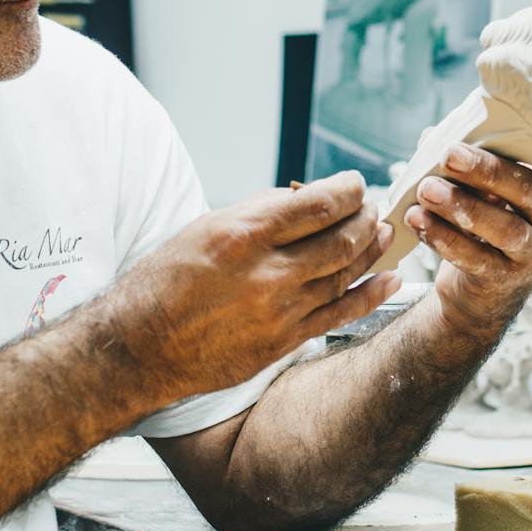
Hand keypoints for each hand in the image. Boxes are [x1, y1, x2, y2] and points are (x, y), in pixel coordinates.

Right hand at [111, 172, 399, 401]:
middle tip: (373, 208)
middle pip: (341, 240)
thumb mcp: (206, 227)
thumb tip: (305, 200)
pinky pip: (339, 315)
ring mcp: (278, 312)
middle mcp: (266, 273)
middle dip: (366, 219)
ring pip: (345, 275)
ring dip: (373, 251)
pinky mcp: (282, 342)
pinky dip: (370, 294)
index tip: (355, 184)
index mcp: (243, 234)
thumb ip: (259, 212)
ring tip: (384, 233)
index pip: (318, 204)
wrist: (141, 345)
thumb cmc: (166, 279)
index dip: (348, 190)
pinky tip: (390, 279)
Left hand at [405, 133, 531, 337]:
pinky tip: (418, 220)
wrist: (481, 285)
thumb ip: (466, 156)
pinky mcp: (506, 278)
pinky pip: (476, 258)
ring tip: (425, 190)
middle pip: (529, 190)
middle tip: (449, 154)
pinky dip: (444, 238)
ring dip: (461, 206)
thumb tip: (431, 137)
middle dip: (487, 171)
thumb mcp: (484, 185)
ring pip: (504, 228)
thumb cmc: (485, 216)